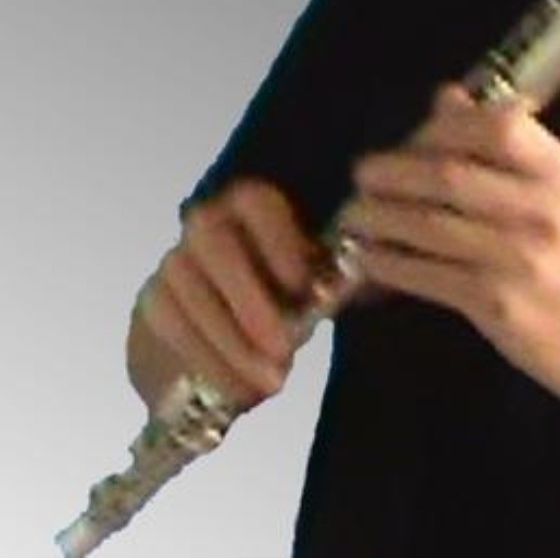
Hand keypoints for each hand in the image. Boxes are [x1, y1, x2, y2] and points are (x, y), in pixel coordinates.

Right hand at [136, 179, 318, 405]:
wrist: (231, 328)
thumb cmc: (288, 293)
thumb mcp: (319, 281)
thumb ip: (337, 278)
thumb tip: (373, 281)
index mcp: (253, 204)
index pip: (259, 204)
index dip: (278, 241)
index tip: (303, 286)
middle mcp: (208, 221)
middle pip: (216, 247)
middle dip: (249, 300)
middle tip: (284, 349)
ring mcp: (175, 259)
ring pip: (190, 292)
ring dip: (230, 342)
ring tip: (270, 382)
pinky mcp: (153, 300)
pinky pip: (170, 327)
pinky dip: (207, 360)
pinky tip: (238, 388)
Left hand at [340, 84, 559, 404]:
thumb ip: (510, 145)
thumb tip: (447, 99)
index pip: (498, 128)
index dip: (443, 127)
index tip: (412, 135)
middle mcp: (544, 211)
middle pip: (450, 176)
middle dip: (394, 172)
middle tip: (363, 173)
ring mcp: (519, 259)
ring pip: (428, 226)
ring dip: (378, 217)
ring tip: (353, 214)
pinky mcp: (495, 304)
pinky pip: (425, 274)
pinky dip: (387, 262)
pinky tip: (368, 257)